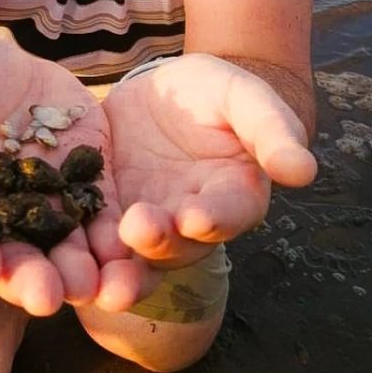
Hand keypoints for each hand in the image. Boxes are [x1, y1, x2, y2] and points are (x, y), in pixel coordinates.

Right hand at [0, 36, 143, 315]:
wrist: (14, 73)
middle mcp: (4, 210)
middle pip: (14, 254)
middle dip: (29, 278)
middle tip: (46, 298)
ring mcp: (52, 204)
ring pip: (66, 251)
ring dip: (82, 276)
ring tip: (98, 290)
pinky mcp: (94, 190)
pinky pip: (109, 225)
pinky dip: (121, 247)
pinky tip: (135, 262)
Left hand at [103, 53, 316, 268]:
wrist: (160, 91)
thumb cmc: (212, 93)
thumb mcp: (242, 96)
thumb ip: (271, 128)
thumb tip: (304, 169)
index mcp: (233, 194)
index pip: (230, 211)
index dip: (216, 216)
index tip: (197, 216)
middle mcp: (191, 221)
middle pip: (179, 243)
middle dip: (159, 243)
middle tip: (140, 231)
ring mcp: (148, 222)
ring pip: (136, 257)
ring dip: (121, 272)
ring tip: (105, 281)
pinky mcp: (106, 215)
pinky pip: (95, 240)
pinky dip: (83, 255)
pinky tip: (66, 260)